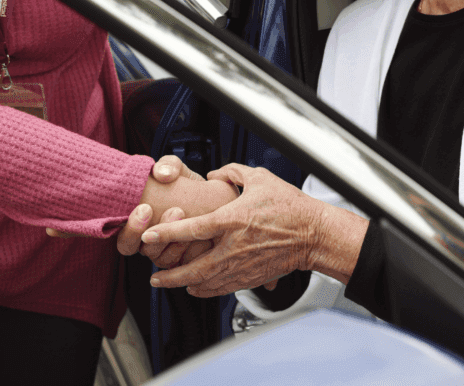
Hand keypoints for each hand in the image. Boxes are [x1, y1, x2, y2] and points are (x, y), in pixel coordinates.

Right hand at [46, 155, 203, 245]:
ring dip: (163, 234)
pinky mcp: (177, 260)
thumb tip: (159, 172)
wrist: (217, 205)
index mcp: (131, 215)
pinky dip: (182, 246)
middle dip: (133, 229)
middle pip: (124, 245)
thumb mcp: (177, 170)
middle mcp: (140, 236)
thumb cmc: (190, 187)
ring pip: (150, 253)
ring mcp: (157, 249)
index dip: (74, 230)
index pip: (97, 225)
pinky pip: (173, 261)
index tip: (54, 229)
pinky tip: (191, 231)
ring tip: (179, 210)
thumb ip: (168, 165)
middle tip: (146, 209)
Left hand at [142, 164, 324, 296]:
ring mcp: (243, 265)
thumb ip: (232, 172)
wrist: (314, 233)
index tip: (149, 236)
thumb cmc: (290, 206)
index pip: (193, 229)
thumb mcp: (260, 177)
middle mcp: (235, 246)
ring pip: (206, 283)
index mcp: (234, 219)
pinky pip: (222, 289)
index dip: (167, 233)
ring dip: (184, 285)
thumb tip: (213, 174)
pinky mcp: (251, 277)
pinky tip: (197, 289)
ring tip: (169, 283)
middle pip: (194, 268)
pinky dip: (206, 291)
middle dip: (170, 275)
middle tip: (153, 276)